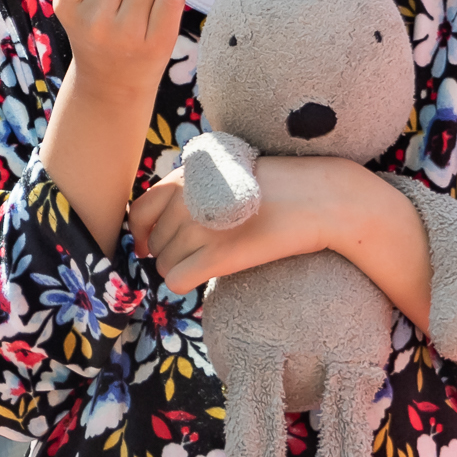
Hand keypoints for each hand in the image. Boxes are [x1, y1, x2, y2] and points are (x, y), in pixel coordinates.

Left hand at [131, 155, 365, 296]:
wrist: (317, 198)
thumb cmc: (277, 186)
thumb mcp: (224, 171)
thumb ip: (192, 189)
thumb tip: (166, 221)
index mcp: (185, 176)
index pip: (138, 212)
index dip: (140, 235)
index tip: (148, 247)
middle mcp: (185, 200)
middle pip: (154, 244)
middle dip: (170, 253)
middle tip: (200, 254)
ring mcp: (199, 227)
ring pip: (165, 265)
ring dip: (182, 269)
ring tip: (212, 261)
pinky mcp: (217, 256)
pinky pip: (177, 281)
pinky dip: (186, 285)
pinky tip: (206, 278)